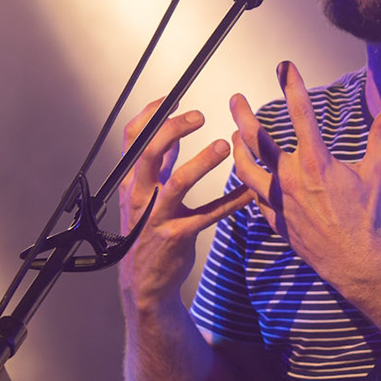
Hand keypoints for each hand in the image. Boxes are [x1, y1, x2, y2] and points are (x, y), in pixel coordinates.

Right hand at [116, 98, 252, 310]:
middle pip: (148, 151)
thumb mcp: (145, 195)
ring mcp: (157, 216)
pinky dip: (231, 202)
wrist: (144, 281)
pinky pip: (207, 215)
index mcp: (131, 180)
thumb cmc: (147, 232)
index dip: (150, 114)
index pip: (132, 138)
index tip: (171, 98)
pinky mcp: (177, 236)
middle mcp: (139, 195)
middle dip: (172, 128)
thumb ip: (158, 165)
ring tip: (224, 147)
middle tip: (199, 115)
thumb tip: (171, 134)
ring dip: (202, 162)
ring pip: (177, 182)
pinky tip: (250, 192)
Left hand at [229, 61, 380, 290]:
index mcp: (316, 162)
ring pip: (246, 169)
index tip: (283, 66)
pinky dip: (248, 185)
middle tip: (236, 99)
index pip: (301, 113)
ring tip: (233, 138)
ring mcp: (279, 200)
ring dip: (237, 150)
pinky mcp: (275, 219)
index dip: (291, 85)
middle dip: (244, 115)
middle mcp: (291, 177)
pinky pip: (254, 198)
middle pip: (257, 139)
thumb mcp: (376, 172)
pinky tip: (248, 179)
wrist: (354, 260)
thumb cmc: (365, 217)